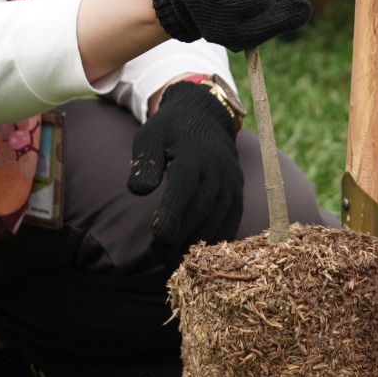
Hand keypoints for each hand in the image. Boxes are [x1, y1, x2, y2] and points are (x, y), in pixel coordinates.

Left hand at [126, 79, 244, 263]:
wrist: (205, 116)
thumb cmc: (170, 130)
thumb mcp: (150, 136)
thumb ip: (144, 162)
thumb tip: (139, 191)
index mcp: (194, 155)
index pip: (184, 191)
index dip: (171, 218)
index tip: (156, 239)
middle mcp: (218, 170)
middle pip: (201, 211)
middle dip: (179, 238)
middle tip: (158, 256)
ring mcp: (232, 182)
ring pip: (218, 220)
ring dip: (197, 245)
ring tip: (173, 260)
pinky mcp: (238, 192)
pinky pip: (232, 221)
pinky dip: (217, 240)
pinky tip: (199, 254)